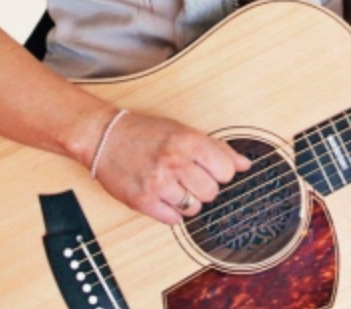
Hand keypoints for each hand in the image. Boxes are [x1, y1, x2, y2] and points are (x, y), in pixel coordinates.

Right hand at [86, 109, 251, 223]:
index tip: (210, 170)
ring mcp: (157, 182)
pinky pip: (172, 219)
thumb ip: (217, 148)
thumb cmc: (146, 133)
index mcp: (188, 141)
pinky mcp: (141, 201)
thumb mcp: (184, 131)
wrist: (105, 137)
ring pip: (193, 208)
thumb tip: (245, 165)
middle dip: (204, 188)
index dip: (220, 173)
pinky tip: (163, 196)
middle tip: (189, 178)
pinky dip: (171, 212)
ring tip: (175, 186)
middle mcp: (174, 161)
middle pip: (211, 192)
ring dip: (188, 201)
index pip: (225, 171)